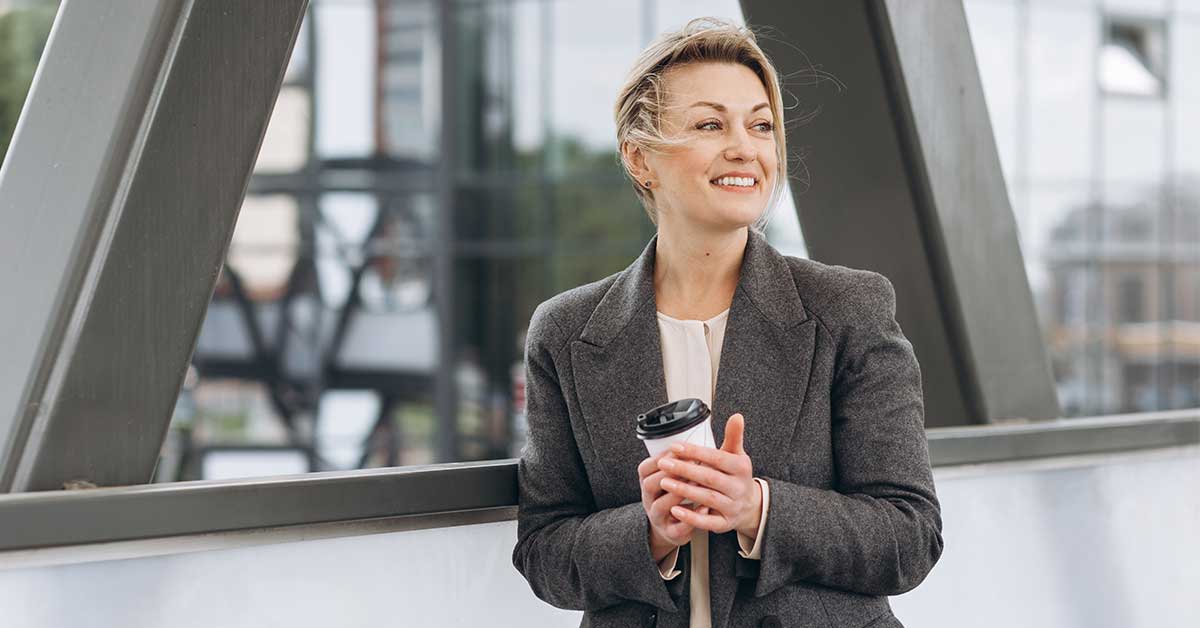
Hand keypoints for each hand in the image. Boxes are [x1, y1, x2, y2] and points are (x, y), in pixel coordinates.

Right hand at [639, 449, 708, 554]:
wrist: (675, 525)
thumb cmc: (679, 494)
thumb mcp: (677, 474)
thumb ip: (687, 455)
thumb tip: (707, 430)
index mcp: (648, 482)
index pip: (646, 467)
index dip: (661, 458)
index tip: (679, 450)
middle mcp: (649, 499)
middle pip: (649, 485)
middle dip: (668, 473)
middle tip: (690, 464)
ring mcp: (658, 517)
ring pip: (660, 506)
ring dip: (676, 494)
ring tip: (694, 483)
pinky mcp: (671, 533)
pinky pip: (677, 528)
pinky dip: (690, 519)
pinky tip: (703, 508)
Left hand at [656, 413, 761, 536]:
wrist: (749, 506)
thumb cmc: (736, 476)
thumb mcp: (737, 455)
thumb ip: (733, 437)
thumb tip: (737, 416)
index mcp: (741, 468)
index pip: (717, 458)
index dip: (695, 452)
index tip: (675, 446)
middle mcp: (739, 488)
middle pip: (710, 478)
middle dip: (685, 470)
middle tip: (664, 463)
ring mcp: (733, 507)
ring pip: (707, 498)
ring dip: (685, 490)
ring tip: (664, 482)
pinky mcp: (726, 524)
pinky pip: (708, 522)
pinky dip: (691, 517)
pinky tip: (674, 510)